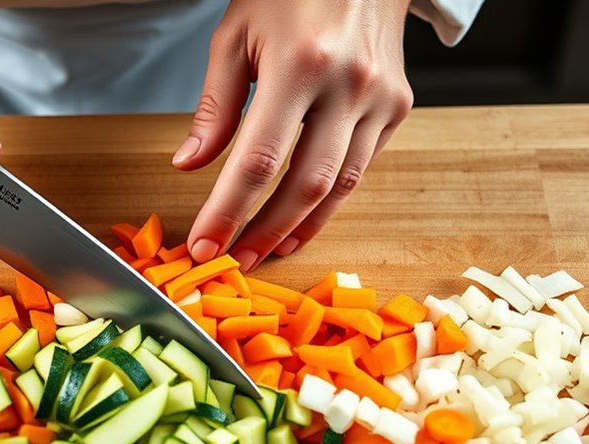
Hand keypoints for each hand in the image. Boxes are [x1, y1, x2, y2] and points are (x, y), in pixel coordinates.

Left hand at [174, 0, 413, 270]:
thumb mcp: (235, 35)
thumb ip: (214, 105)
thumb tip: (190, 164)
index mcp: (300, 64)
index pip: (257, 160)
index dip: (228, 211)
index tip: (204, 244)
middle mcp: (348, 85)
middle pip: (305, 185)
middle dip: (266, 233)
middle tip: (236, 262)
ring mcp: (380, 98)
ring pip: (341, 186)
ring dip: (301, 227)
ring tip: (268, 251)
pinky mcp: (398, 105)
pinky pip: (360, 166)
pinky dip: (330, 199)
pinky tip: (303, 219)